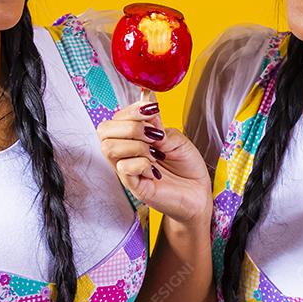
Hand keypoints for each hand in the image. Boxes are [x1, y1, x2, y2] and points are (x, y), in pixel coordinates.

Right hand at [97, 101, 212, 225]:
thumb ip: (159, 126)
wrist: (198, 192)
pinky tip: (155, 170)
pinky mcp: (133, 185)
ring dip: (136, 145)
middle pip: (104, 130)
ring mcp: (127, 169)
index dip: (132, 110)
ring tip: (155, 154)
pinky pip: (124, 168)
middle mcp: (126, 152)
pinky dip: (142, 163)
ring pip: (109, 148)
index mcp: (133, 138)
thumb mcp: (176, 139)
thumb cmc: (187, 167)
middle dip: (130, 126)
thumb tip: (147, 114)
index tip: (151, 109)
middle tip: (153, 135)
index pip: (116, 118)